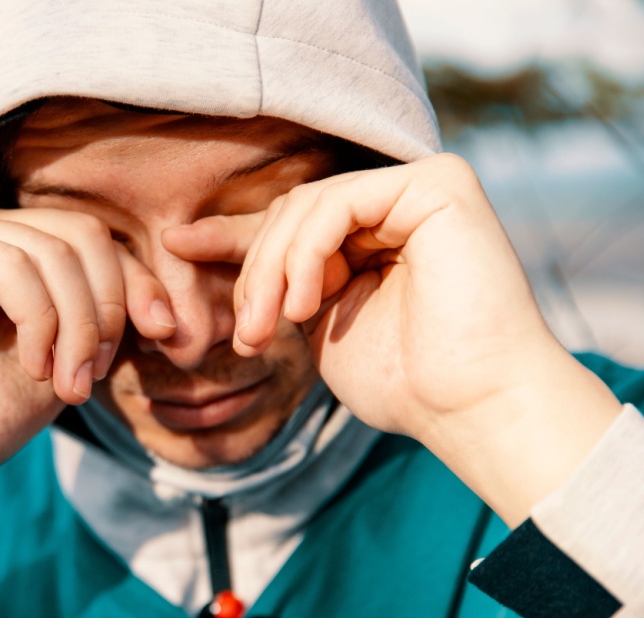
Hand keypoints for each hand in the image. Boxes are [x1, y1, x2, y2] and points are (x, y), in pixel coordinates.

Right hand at [0, 207, 174, 617]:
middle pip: (83, 235)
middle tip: (93, 376)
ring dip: (77, 323)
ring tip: (64, 383)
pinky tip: (32, 364)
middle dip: (109, 308)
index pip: (98, 242)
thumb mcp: (58, 371)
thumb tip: (163, 307)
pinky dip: (38, 316)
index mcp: (17, 258)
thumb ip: (99, 331)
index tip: (167, 337)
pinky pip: (7, 260)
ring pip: (52, 248)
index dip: (139, 284)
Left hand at [164, 154, 621, 524]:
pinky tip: (305, 305)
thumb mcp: (320, 326)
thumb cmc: (404, 383)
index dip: (230, 235)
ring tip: (273, 329)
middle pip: (291, 212)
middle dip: (255, 273)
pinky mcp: (440, 184)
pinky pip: (338, 203)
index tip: (176, 243)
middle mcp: (398, 206)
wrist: (467, 407)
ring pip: (308, 206)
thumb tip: (215, 252)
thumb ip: (286, 285)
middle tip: (249, 337)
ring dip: (273, 271)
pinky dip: (307, 252)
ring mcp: (420, 189)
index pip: (289, 223)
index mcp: (374, 238)